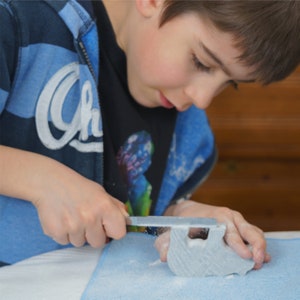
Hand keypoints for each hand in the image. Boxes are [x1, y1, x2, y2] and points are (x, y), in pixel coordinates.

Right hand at [33, 164, 127, 248]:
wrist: (49, 182)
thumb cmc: (77, 187)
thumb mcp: (101, 192)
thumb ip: (116, 208)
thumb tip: (128, 222)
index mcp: (104, 206)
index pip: (119, 233)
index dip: (113, 231)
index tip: (108, 227)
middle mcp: (90, 217)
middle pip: (99, 243)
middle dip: (94, 234)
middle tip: (86, 219)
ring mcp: (72, 226)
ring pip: (81, 243)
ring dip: (78, 234)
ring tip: (72, 216)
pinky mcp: (56, 232)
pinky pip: (65, 242)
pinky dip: (64, 234)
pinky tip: (62, 219)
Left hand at [155, 200, 270, 269]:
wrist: (188, 210)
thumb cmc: (181, 222)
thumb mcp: (171, 232)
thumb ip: (166, 243)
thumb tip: (165, 257)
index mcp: (213, 216)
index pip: (228, 230)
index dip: (236, 243)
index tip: (244, 256)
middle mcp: (227, 216)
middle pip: (247, 229)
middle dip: (254, 246)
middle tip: (255, 263)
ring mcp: (235, 219)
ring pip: (253, 231)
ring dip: (259, 246)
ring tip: (259, 262)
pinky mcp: (239, 225)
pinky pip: (253, 233)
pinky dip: (259, 244)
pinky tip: (262, 256)